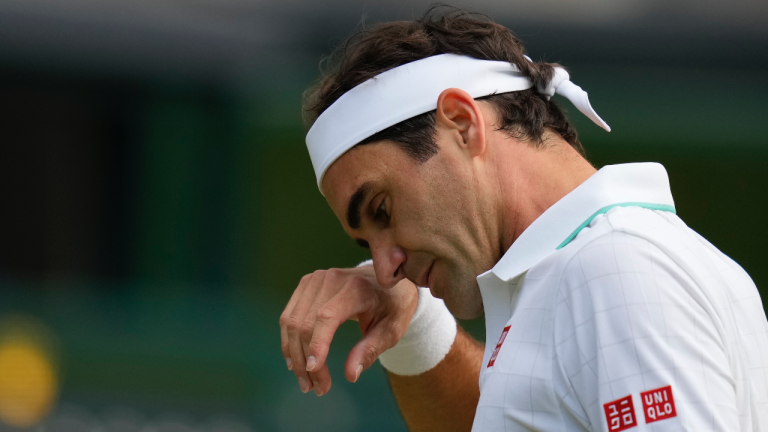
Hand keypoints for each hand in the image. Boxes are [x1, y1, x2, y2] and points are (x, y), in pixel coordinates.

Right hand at [279, 265, 418, 395]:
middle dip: (306, 360)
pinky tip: (296, 361)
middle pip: (306, 323)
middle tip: (316, 389)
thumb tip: (350, 375)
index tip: (314, 371)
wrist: (386, 281)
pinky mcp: (306, 284)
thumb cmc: (391, 307)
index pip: (327, 317)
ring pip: (292, 322)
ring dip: (294, 355)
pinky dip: (289, 341)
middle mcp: (331, 279)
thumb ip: (370, 350)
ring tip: (305, 381)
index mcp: (355, 288)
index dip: (317, 344)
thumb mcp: (391, 330)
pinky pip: (289, 316)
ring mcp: (315, 280)